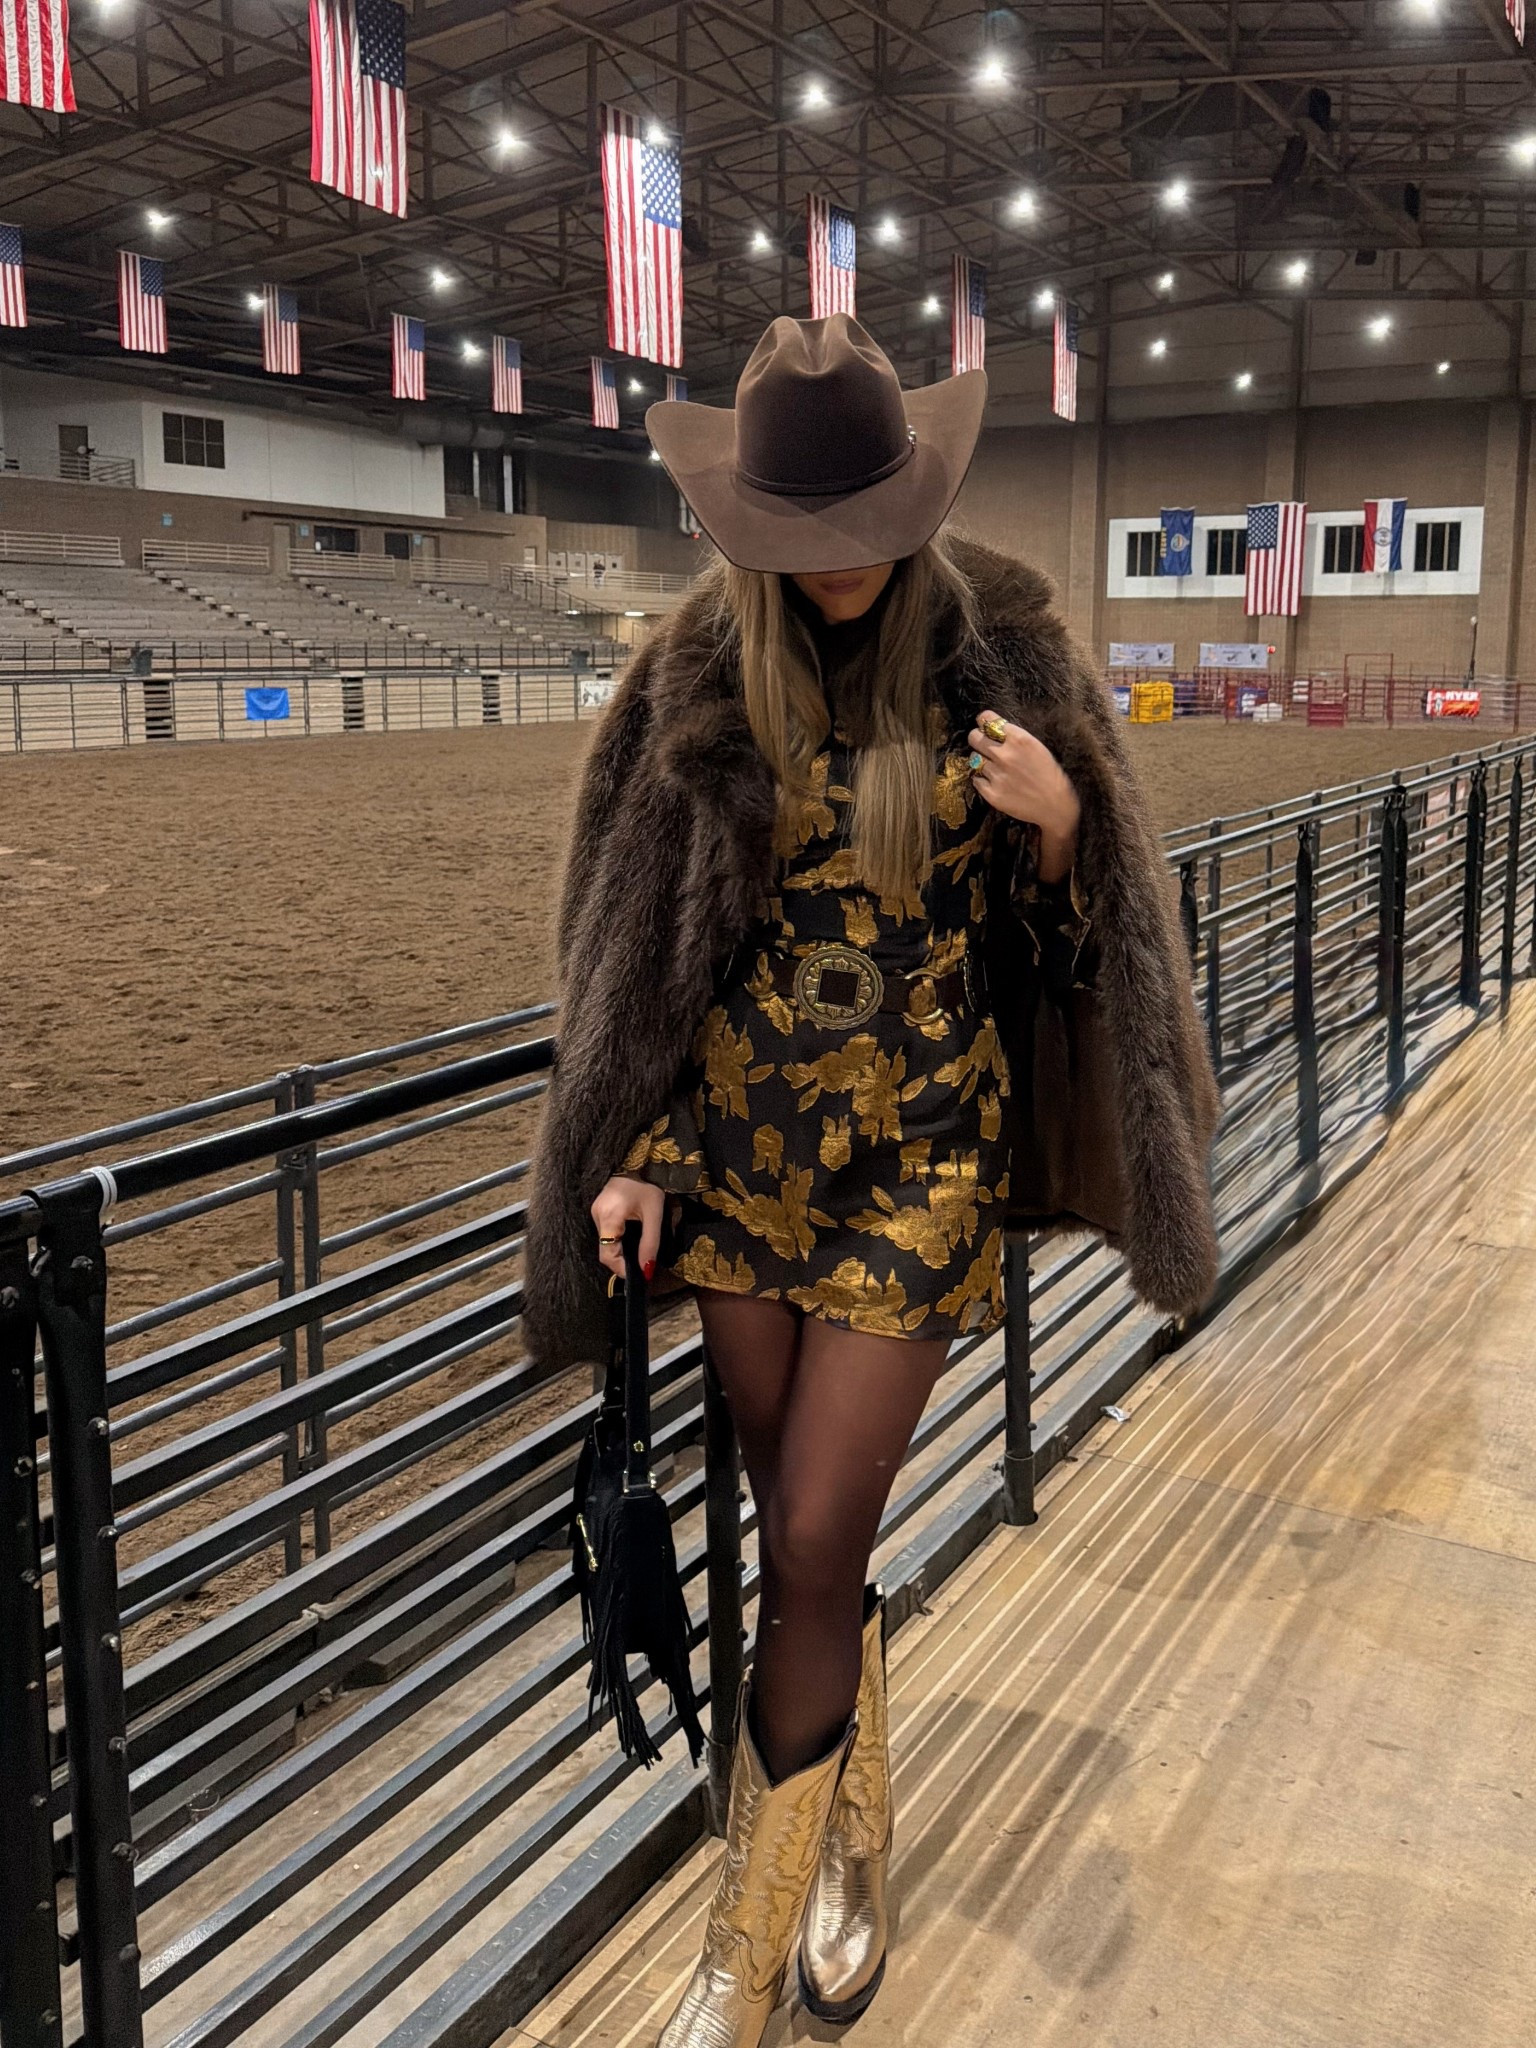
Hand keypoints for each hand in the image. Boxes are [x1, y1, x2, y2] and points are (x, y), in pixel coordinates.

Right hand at [590, 1174, 665, 1282]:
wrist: (639, 1158)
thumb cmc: (648, 1184)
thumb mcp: (654, 1214)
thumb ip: (650, 1244)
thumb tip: (647, 1271)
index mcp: (609, 1216)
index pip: (607, 1255)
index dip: (621, 1269)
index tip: (638, 1274)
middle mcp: (596, 1215)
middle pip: (605, 1250)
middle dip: (622, 1261)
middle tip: (641, 1264)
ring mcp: (595, 1211)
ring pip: (605, 1242)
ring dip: (620, 1251)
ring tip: (638, 1251)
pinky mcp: (598, 1209)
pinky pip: (606, 1233)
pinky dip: (617, 1240)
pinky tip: (630, 1238)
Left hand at [968, 711, 1081, 881]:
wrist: (1055, 805)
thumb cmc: (1048, 774)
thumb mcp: (1036, 746)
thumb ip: (1014, 736)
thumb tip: (991, 727)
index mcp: (1019, 739)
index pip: (986, 719)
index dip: (983, 722)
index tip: (984, 726)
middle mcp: (1005, 754)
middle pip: (974, 737)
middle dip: (977, 739)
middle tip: (983, 746)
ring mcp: (997, 775)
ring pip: (974, 759)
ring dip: (981, 761)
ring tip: (994, 767)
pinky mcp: (992, 793)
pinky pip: (976, 779)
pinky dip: (982, 780)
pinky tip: (995, 781)